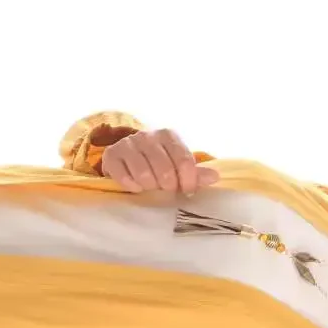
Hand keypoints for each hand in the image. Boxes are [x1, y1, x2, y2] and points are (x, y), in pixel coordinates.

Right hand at [100, 127, 218, 195]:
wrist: (125, 157)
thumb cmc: (156, 163)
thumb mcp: (176, 165)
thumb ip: (195, 173)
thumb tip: (216, 177)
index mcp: (168, 135)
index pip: (184, 160)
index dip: (188, 181)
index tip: (187, 192)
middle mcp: (147, 135)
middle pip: (164, 170)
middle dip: (167, 186)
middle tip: (166, 190)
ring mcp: (128, 144)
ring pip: (144, 175)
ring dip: (149, 187)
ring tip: (150, 186)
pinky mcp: (111, 155)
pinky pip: (125, 177)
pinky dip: (132, 187)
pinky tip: (135, 186)